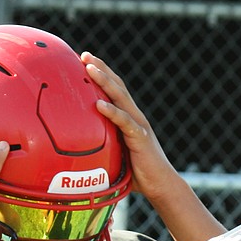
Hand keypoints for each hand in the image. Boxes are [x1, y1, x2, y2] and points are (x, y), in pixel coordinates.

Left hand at [84, 51, 224, 240]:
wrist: (161, 185)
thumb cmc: (138, 173)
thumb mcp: (116, 153)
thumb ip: (103, 144)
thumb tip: (79, 147)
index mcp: (129, 118)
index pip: (114, 90)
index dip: (102, 73)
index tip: (85, 60)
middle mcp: (135, 116)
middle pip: (116, 86)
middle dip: (100, 68)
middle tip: (84, 54)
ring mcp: (138, 125)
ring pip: (120, 98)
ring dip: (104, 81)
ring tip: (89, 68)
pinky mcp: (140, 138)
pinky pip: (124, 122)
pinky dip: (111, 112)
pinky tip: (99, 104)